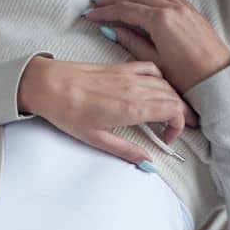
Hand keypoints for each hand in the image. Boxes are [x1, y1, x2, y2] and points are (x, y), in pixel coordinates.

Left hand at [17, 56, 192, 163]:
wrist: (49, 85)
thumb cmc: (68, 111)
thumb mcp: (97, 139)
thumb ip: (126, 151)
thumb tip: (146, 161)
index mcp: (133, 108)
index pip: (173, 112)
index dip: (178, 126)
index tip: (167, 138)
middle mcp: (136, 89)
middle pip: (173, 98)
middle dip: (180, 115)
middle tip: (172, 129)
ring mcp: (129, 75)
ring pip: (165, 84)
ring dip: (171, 98)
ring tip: (166, 113)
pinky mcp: (121, 67)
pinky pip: (151, 68)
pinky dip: (160, 78)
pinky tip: (155, 88)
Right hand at [84, 0, 229, 97]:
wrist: (218, 79)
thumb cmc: (188, 76)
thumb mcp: (154, 61)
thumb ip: (131, 42)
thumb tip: (112, 30)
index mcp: (161, 21)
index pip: (126, 10)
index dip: (106, 12)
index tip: (91, 15)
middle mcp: (172, 8)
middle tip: (98, 3)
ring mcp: (183, 8)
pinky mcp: (192, 11)